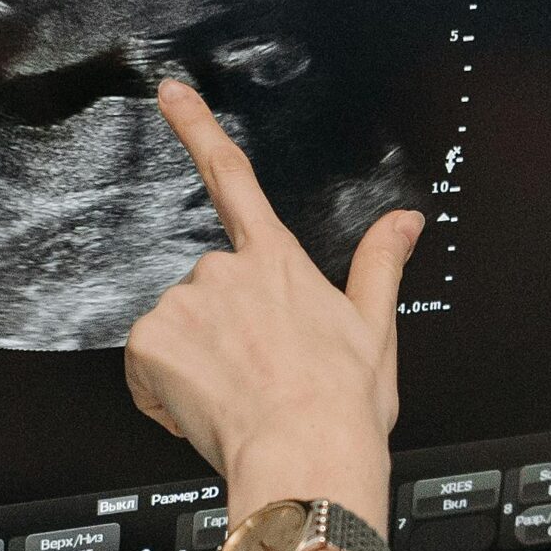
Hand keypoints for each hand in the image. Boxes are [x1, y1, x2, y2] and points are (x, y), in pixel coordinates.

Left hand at [124, 80, 423, 518]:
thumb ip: (379, 264)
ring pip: (175, 332)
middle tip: (255, 380)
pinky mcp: (153, 339)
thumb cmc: (342, 406)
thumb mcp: (374, 328)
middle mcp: (227, 270)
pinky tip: (201, 411)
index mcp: (279, 262)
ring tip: (235, 402)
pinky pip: (145, 366)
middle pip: (205, 291)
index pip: (235, 179)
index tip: (169, 93)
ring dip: (193, 366)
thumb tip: (405, 220)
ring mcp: (187, 302)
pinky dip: (162, 392)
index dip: (197, 130)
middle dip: (218, 332)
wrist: (306, 457)